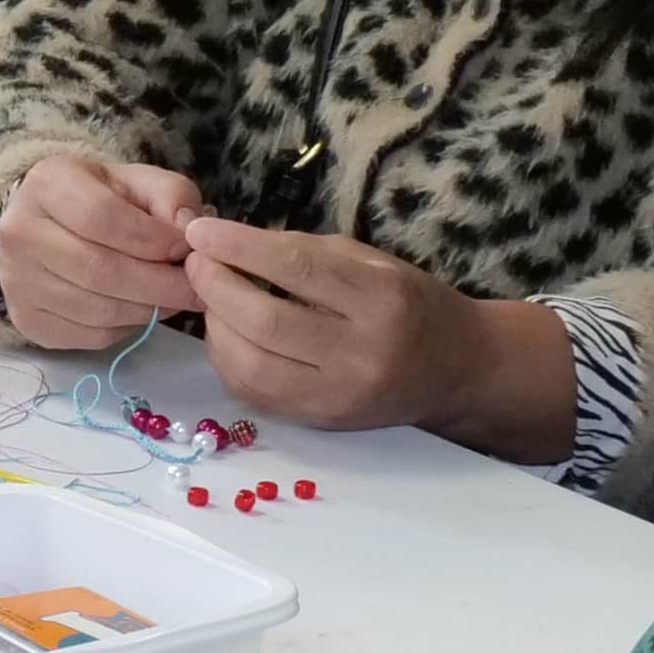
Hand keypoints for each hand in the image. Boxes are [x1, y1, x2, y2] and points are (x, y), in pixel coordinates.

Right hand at [0, 153, 215, 351]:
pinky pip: (88, 335)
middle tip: (196, 289)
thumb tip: (186, 232)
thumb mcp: (139, 182)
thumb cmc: (104, 200)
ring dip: (147, 310)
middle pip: (98, 269)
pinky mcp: (27, 320)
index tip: (187, 249)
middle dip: (159, 285)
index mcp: (47, 184)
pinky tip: (141, 311)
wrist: (51, 227)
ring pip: (95, 309)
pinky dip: (126, 329)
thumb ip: (171, 195)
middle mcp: (19, 232)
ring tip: (174, 300)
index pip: (100, 217)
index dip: (152, 239)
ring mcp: (17, 281)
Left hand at [179, 220, 575, 457]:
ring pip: (252, 365)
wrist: (457, 370)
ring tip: (209, 297)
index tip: (201, 230)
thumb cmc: (411, 304)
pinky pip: (256, 393)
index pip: (297, 268)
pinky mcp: (322, 421)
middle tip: (196, 263)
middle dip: (217, 287)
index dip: (240, 247)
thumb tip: (233, 243)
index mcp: (381, 298)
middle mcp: (361, 352)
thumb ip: (308, 253)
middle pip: (266, 321)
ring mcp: (339, 395)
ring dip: (216, 327)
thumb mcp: (374, 263)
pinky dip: (229, 360)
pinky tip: (226, 334)